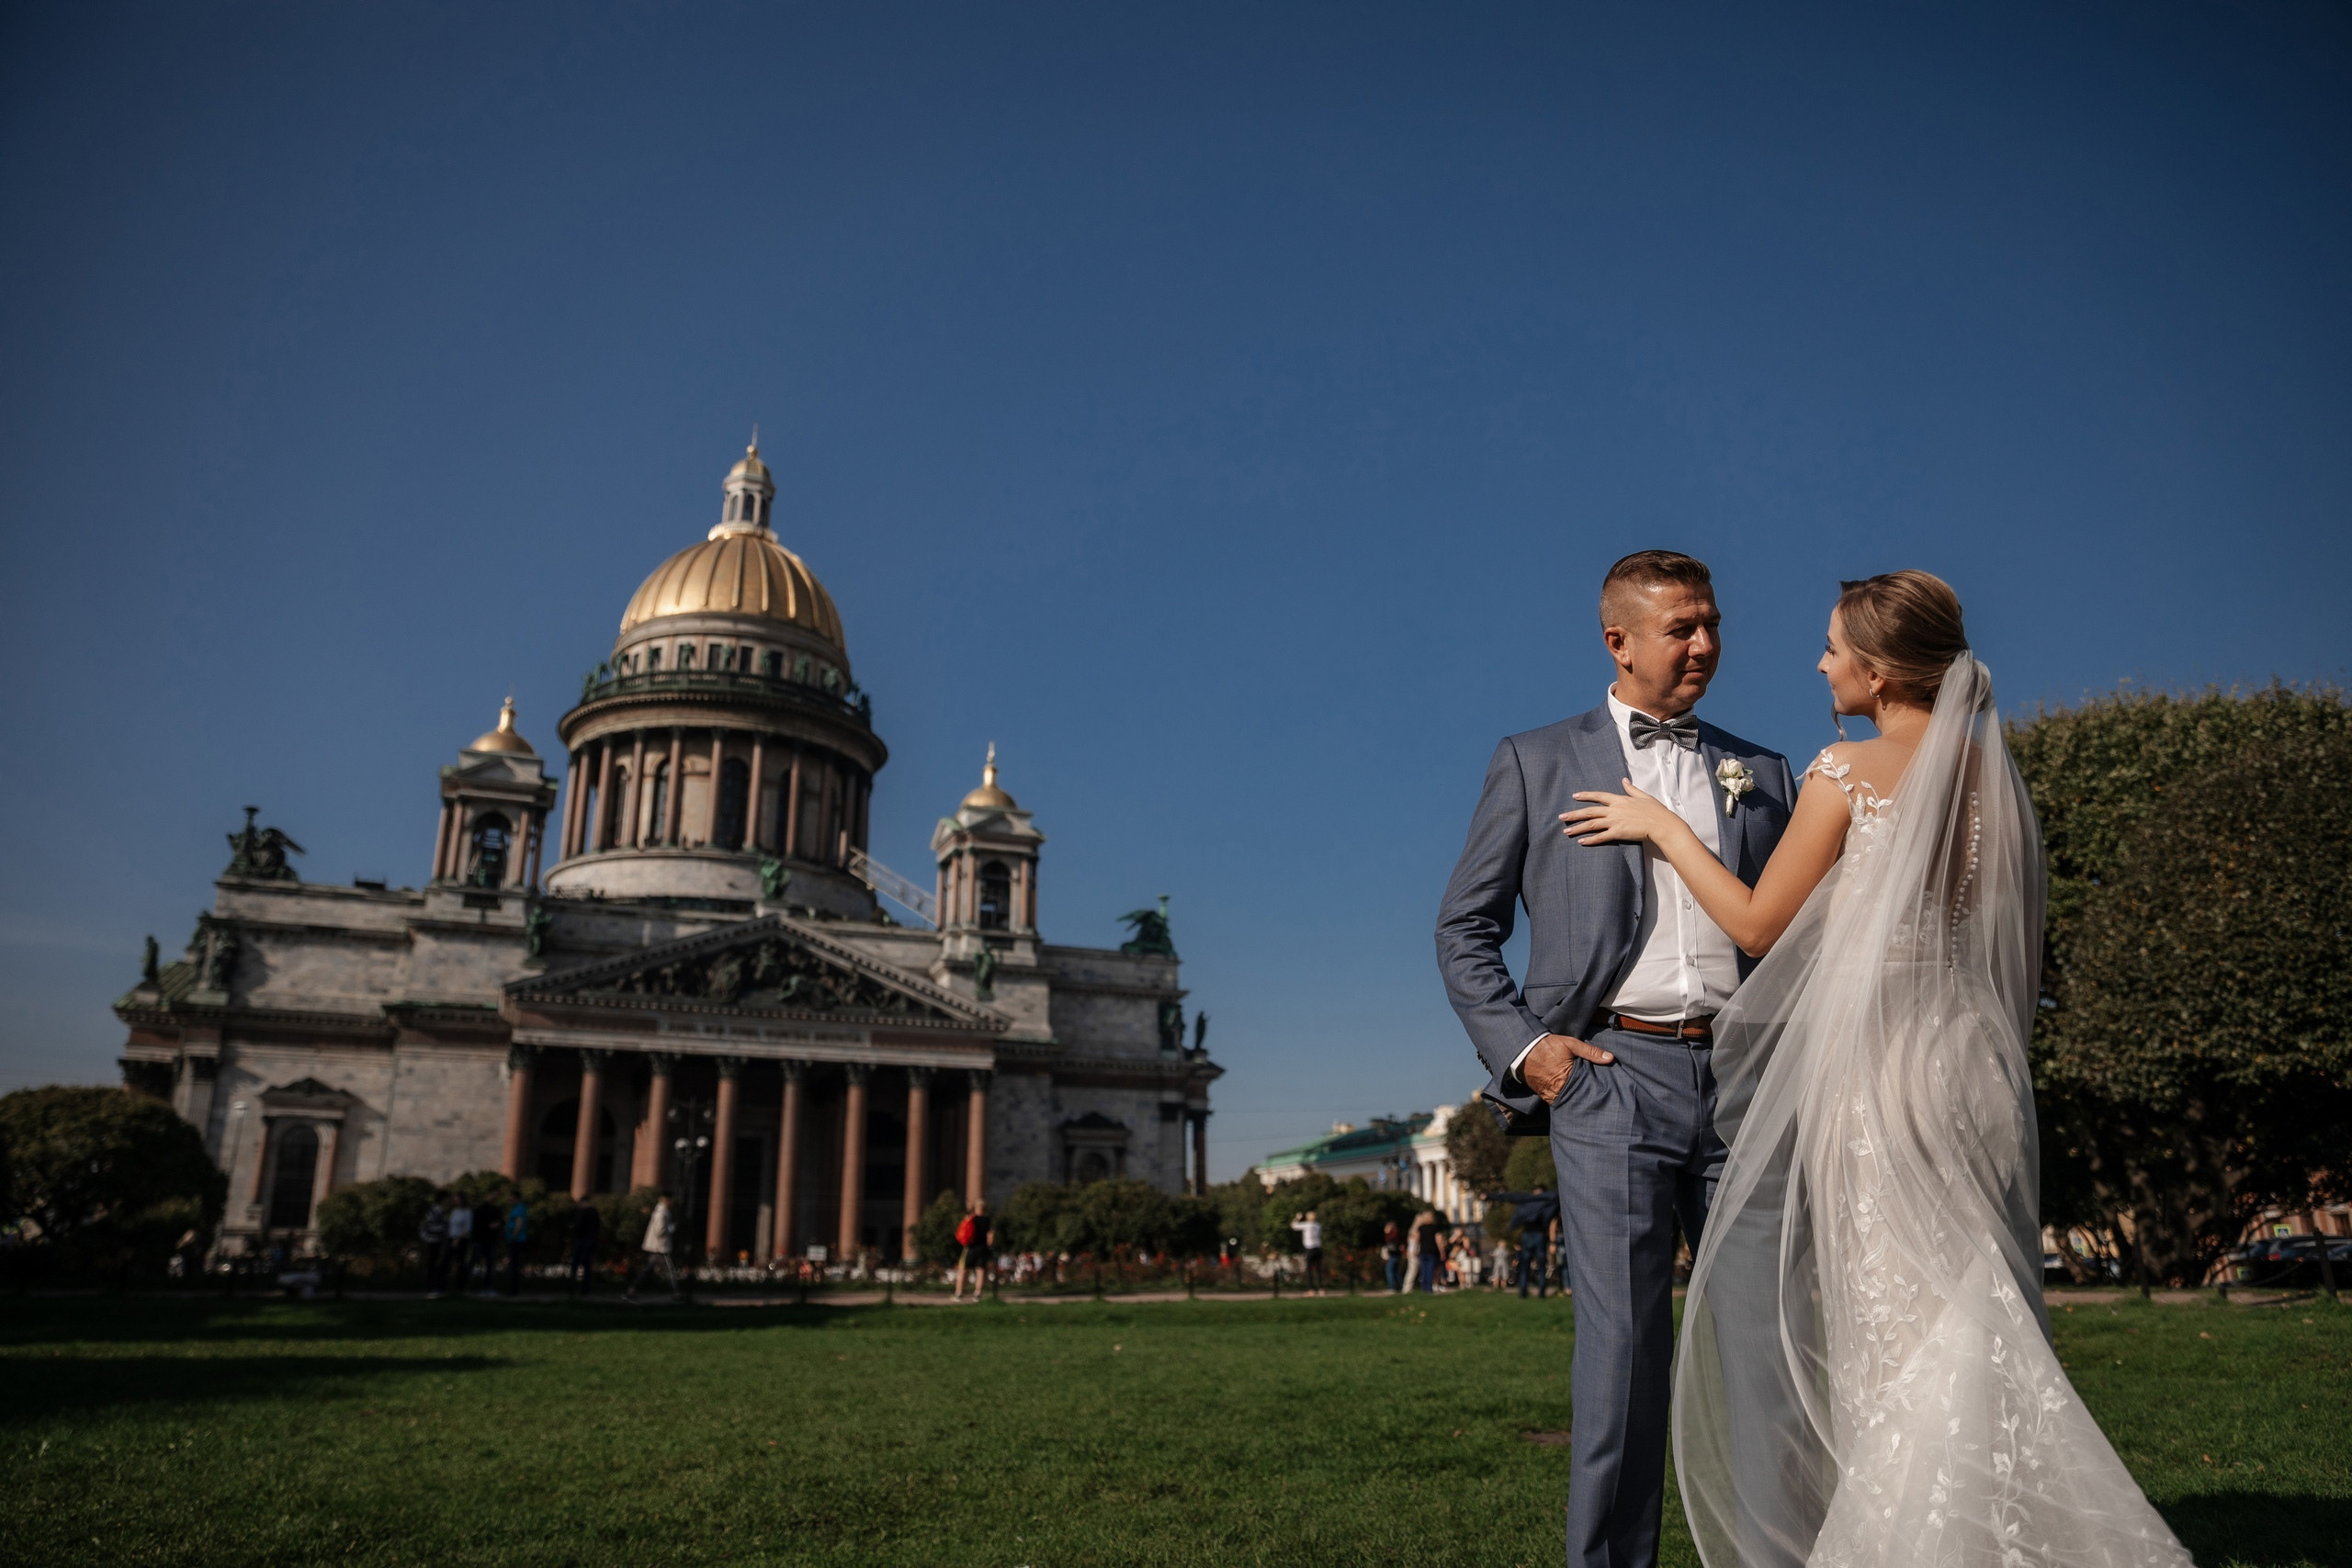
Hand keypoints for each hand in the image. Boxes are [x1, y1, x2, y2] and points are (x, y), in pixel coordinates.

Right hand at [1520, 1032, 1613, 1102]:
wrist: (1523, 1049)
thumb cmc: (1548, 1046)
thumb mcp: (1570, 1044)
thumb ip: (1591, 1052)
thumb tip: (1611, 1058)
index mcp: (1567, 1078)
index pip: (1586, 1090)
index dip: (1594, 1091)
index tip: (1602, 1092)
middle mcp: (1557, 1090)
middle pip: (1577, 1099)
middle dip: (1585, 1099)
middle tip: (1596, 1099)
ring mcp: (1549, 1094)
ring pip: (1566, 1102)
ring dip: (1574, 1100)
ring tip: (1585, 1100)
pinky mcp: (1542, 1095)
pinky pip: (1556, 1102)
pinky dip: (1563, 1100)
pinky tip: (1570, 1098)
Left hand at [1560, 778, 1680, 845]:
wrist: (1662, 824)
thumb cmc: (1655, 811)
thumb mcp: (1643, 796)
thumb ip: (1631, 789)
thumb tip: (1624, 780)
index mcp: (1620, 800)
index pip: (1599, 796)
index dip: (1585, 796)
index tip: (1574, 796)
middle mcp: (1614, 810)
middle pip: (1589, 812)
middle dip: (1574, 814)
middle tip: (1561, 817)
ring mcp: (1615, 822)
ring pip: (1591, 824)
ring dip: (1578, 828)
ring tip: (1566, 831)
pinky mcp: (1618, 833)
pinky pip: (1601, 837)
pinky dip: (1590, 840)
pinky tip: (1581, 842)